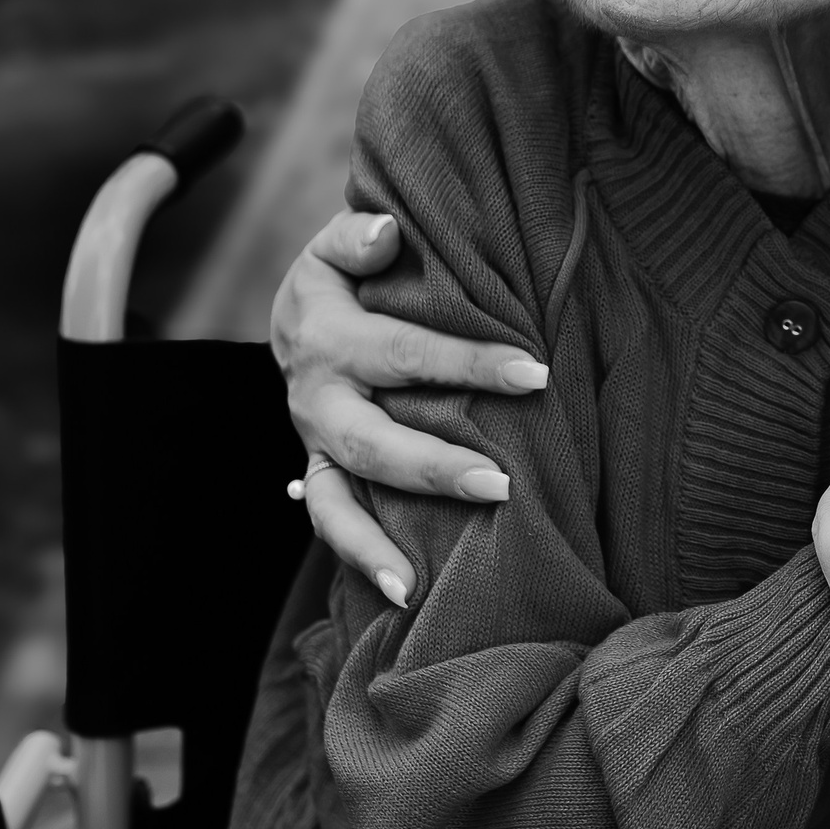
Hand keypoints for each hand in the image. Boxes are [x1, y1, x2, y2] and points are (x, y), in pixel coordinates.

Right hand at [273, 209, 550, 599]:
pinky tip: (404, 595)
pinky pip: (332, 523)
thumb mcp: (334, 247)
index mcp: (333, 339)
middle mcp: (319, 401)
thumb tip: (387, 233)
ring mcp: (316, 446)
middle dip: (436, 467)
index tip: (535, 373)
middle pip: (376, 441)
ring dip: (379, 540)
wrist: (294, 321)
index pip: (409, 353)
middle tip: (501, 485)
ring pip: (341, 499)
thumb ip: (357, 237)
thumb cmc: (340, 281)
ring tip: (421, 581)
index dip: (471, 362)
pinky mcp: (320, 474)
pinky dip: (362, 559)